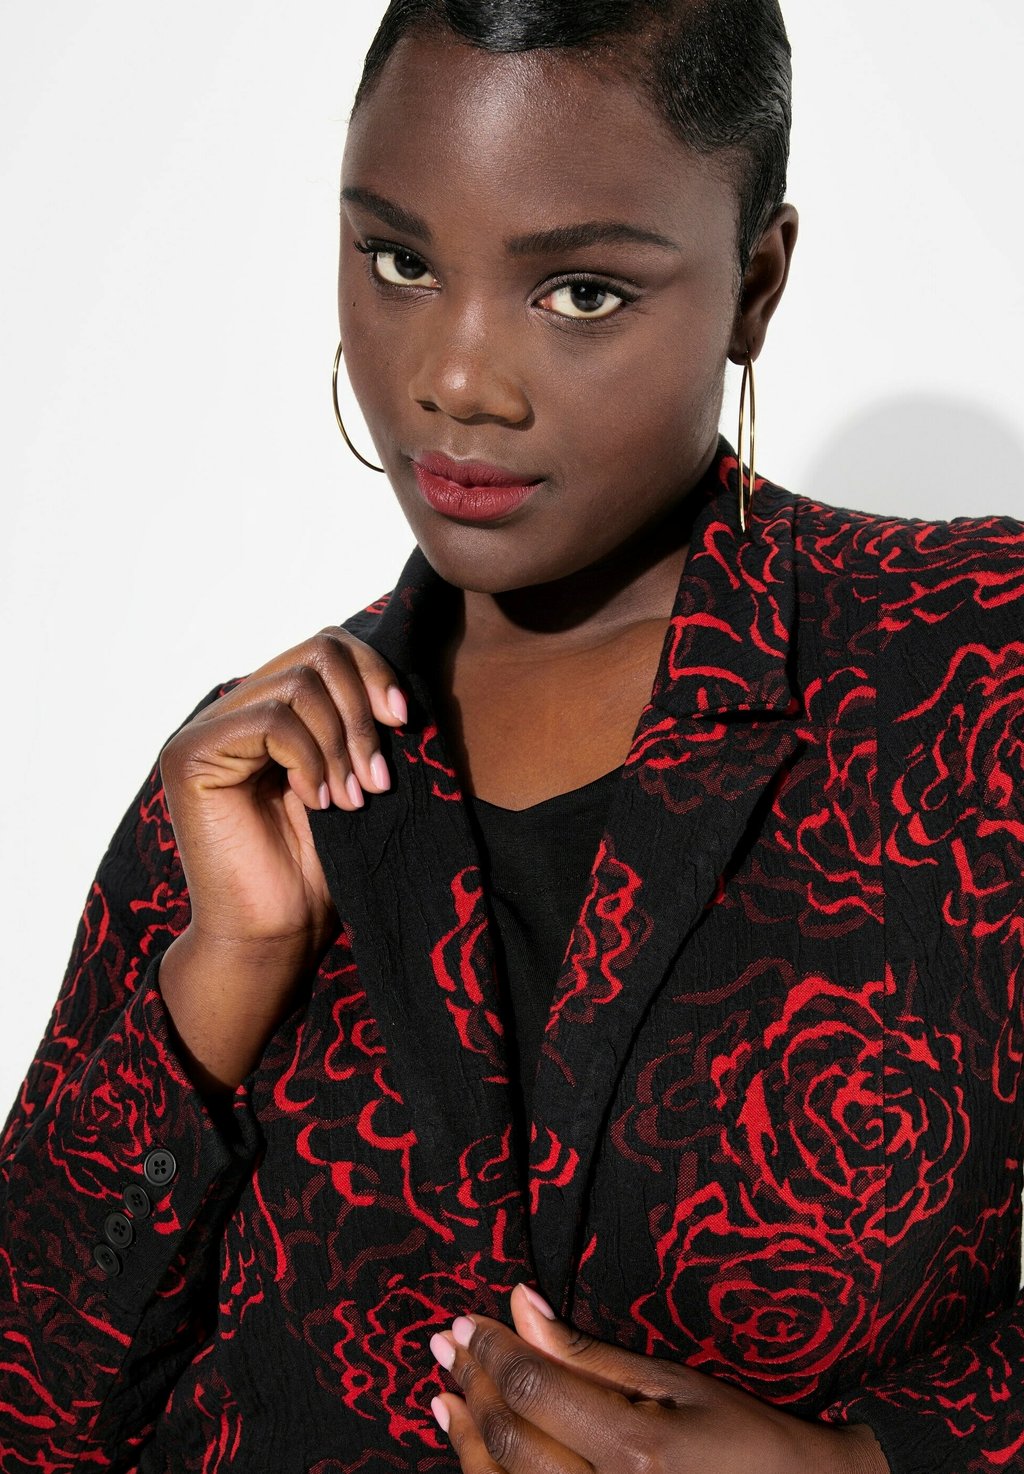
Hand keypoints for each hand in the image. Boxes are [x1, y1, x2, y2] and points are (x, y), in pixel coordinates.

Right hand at [157, 626, 405, 1088]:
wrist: (277, 934)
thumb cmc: (318, 867)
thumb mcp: (351, 778)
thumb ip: (357, 721)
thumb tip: (393, 680)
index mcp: (271, 707)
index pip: (327, 645)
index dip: (373, 671)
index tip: (404, 722)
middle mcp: (234, 709)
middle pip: (317, 652)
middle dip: (362, 712)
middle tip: (378, 779)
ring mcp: (206, 730)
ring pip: (299, 685)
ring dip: (342, 743)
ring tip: (354, 799)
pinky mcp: (190, 756)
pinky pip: (271, 723)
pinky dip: (310, 760)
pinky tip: (318, 804)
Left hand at [429, 1284, 888, 1473]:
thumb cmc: (743, 1439)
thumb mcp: (672, 1382)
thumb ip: (586, 1354)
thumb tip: (519, 1304)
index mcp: (635, 1452)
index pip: (532, 1389)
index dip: (490, 1349)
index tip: (465, 1320)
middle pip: (508, 1440)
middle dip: (470, 1385)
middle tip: (446, 1346)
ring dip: (466, 1439)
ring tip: (446, 1398)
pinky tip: (476, 1448)